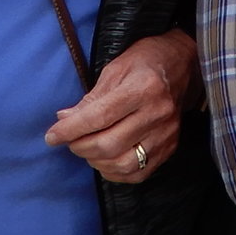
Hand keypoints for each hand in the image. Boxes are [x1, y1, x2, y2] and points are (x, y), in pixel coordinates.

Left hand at [46, 30, 195, 180]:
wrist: (183, 64)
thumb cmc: (145, 61)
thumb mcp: (115, 69)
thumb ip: (90, 98)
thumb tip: (63, 119)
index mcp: (143, 87)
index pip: (100, 116)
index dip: (71, 129)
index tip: (52, 136)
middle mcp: (158, 113)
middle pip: (109, 144)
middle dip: (80, 146)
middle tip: (69, 140)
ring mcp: (166, 134)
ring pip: (122, 164)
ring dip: (95, 161)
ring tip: (87, 148)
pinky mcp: (170, 148)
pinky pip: (137, 173)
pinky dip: (114, 172)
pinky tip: (105, 160)